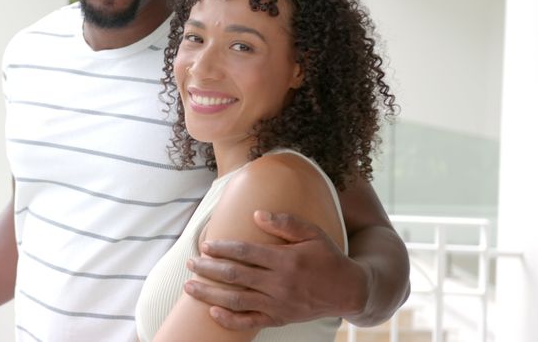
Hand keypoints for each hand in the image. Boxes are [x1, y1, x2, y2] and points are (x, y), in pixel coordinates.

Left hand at [184, 210, 367, 329]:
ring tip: (189, 285)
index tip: (205, 245)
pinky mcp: (279, 319)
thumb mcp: (313, 234)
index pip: (245, 252)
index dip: (222, 248)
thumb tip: (256, 214)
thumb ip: (286, 223)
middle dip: (208, 269)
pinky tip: (212, 311)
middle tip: (189, 263)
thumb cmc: (328, 258)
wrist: (348, 291)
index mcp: (285, 260)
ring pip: (236, 300)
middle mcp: (279, 284)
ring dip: (210, 293)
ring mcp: (277, 304)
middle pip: (235, 275)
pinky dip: (229, 319)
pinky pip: (249, 322)